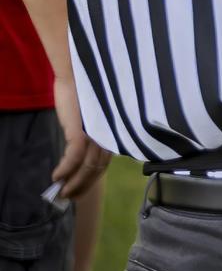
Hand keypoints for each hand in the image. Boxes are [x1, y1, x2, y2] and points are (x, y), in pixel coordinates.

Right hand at [49, 77, 109, 199]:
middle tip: (69, 197)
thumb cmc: (84, 92)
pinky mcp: (83, 131)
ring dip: (74, 183)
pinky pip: (74, 157)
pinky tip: (56, 177)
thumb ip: (92, 133)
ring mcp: (99, 133)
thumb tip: (81, 155)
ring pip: (88, 167)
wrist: (78, 72)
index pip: (106, 161)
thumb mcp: (92, 116)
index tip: (81, 190)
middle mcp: (111, 134)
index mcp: (115, 131)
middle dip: (83, 186)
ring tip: (62, 192)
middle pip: (99, 168)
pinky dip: (65, 169)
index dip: (93, 178)